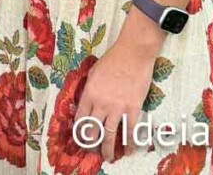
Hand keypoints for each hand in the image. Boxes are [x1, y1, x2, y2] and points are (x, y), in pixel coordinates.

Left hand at [74, 41, 156, 160]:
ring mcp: (117, 108)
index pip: (80, 118)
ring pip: (110, 135)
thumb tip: (85, 101)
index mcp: (89, 93)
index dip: (79, 130)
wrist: (133, 54)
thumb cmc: (112, 59)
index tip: (80, 138)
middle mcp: (101, 103)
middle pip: (93, 129)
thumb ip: (89, 88)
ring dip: (108, 149)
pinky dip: (129, 143)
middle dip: (91, 143)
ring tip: (107, 158)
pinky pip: (130, 131)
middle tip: (92, 150)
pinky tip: (128, 151)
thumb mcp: (93, 72)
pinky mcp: (133, 109)